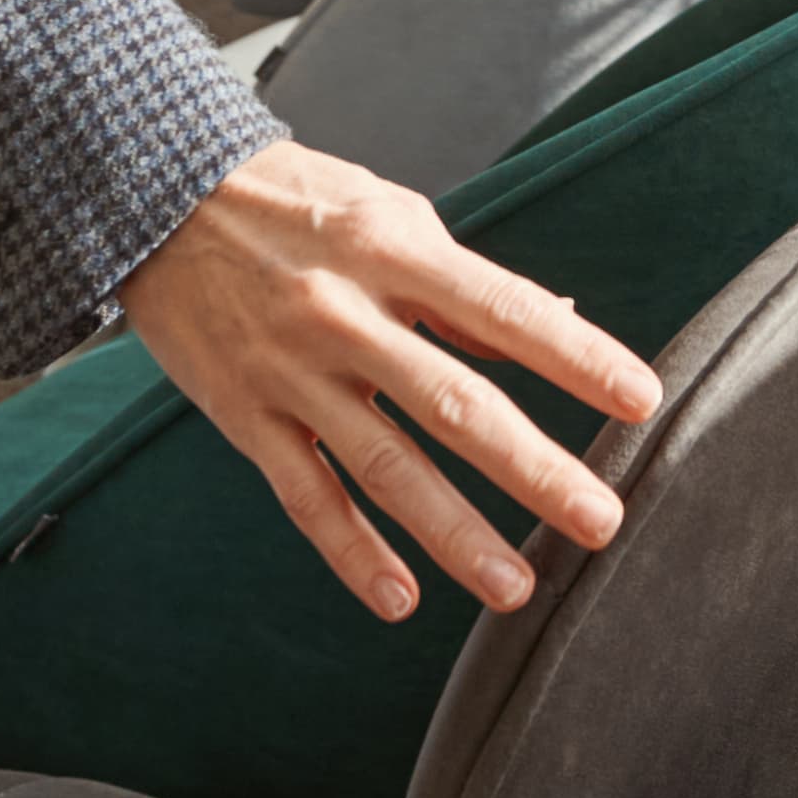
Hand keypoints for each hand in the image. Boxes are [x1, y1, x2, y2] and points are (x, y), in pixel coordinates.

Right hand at [113, 140, 662, 619]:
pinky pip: (307, 496)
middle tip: (600, 520)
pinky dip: (352, 552)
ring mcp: (292, 371)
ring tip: (515, 586)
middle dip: (535, 469)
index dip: (579, 357)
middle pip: (456, 404)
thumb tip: (556, 315)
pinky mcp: (244, 415)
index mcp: (395, 249)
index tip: (642, 400)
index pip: (506, 311)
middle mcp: (346, 313)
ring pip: (384, 466)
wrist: (155, 198)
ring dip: (453, 533)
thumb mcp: (388, 210)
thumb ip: (464, 278)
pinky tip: (400, 599)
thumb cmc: (294, 201)